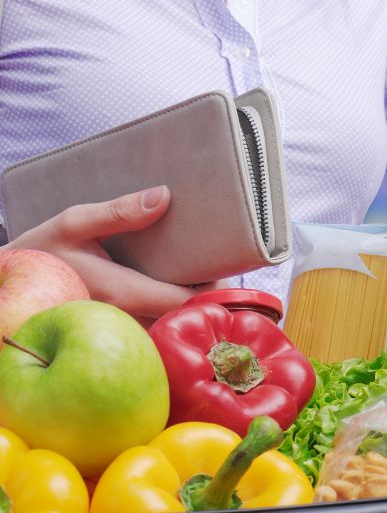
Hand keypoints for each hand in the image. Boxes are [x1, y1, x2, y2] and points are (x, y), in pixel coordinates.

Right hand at [5, 187, 217, 321]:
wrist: (6, 288)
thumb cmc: (40, 254)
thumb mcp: (73, 223)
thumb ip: (118, 212)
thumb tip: (164, 197)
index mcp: (119, 292)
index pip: (182, 301)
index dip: (212, 291)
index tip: (225, 269)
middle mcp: (123, 317)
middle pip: (182, 316)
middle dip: (206, 296)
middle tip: (220, 267)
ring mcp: (118, 328)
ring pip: (167, 323)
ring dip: (189, 304)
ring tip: (204, 273)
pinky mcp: (113, 329)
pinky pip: (151, 324)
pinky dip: (168, 309)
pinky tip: (176, 286)